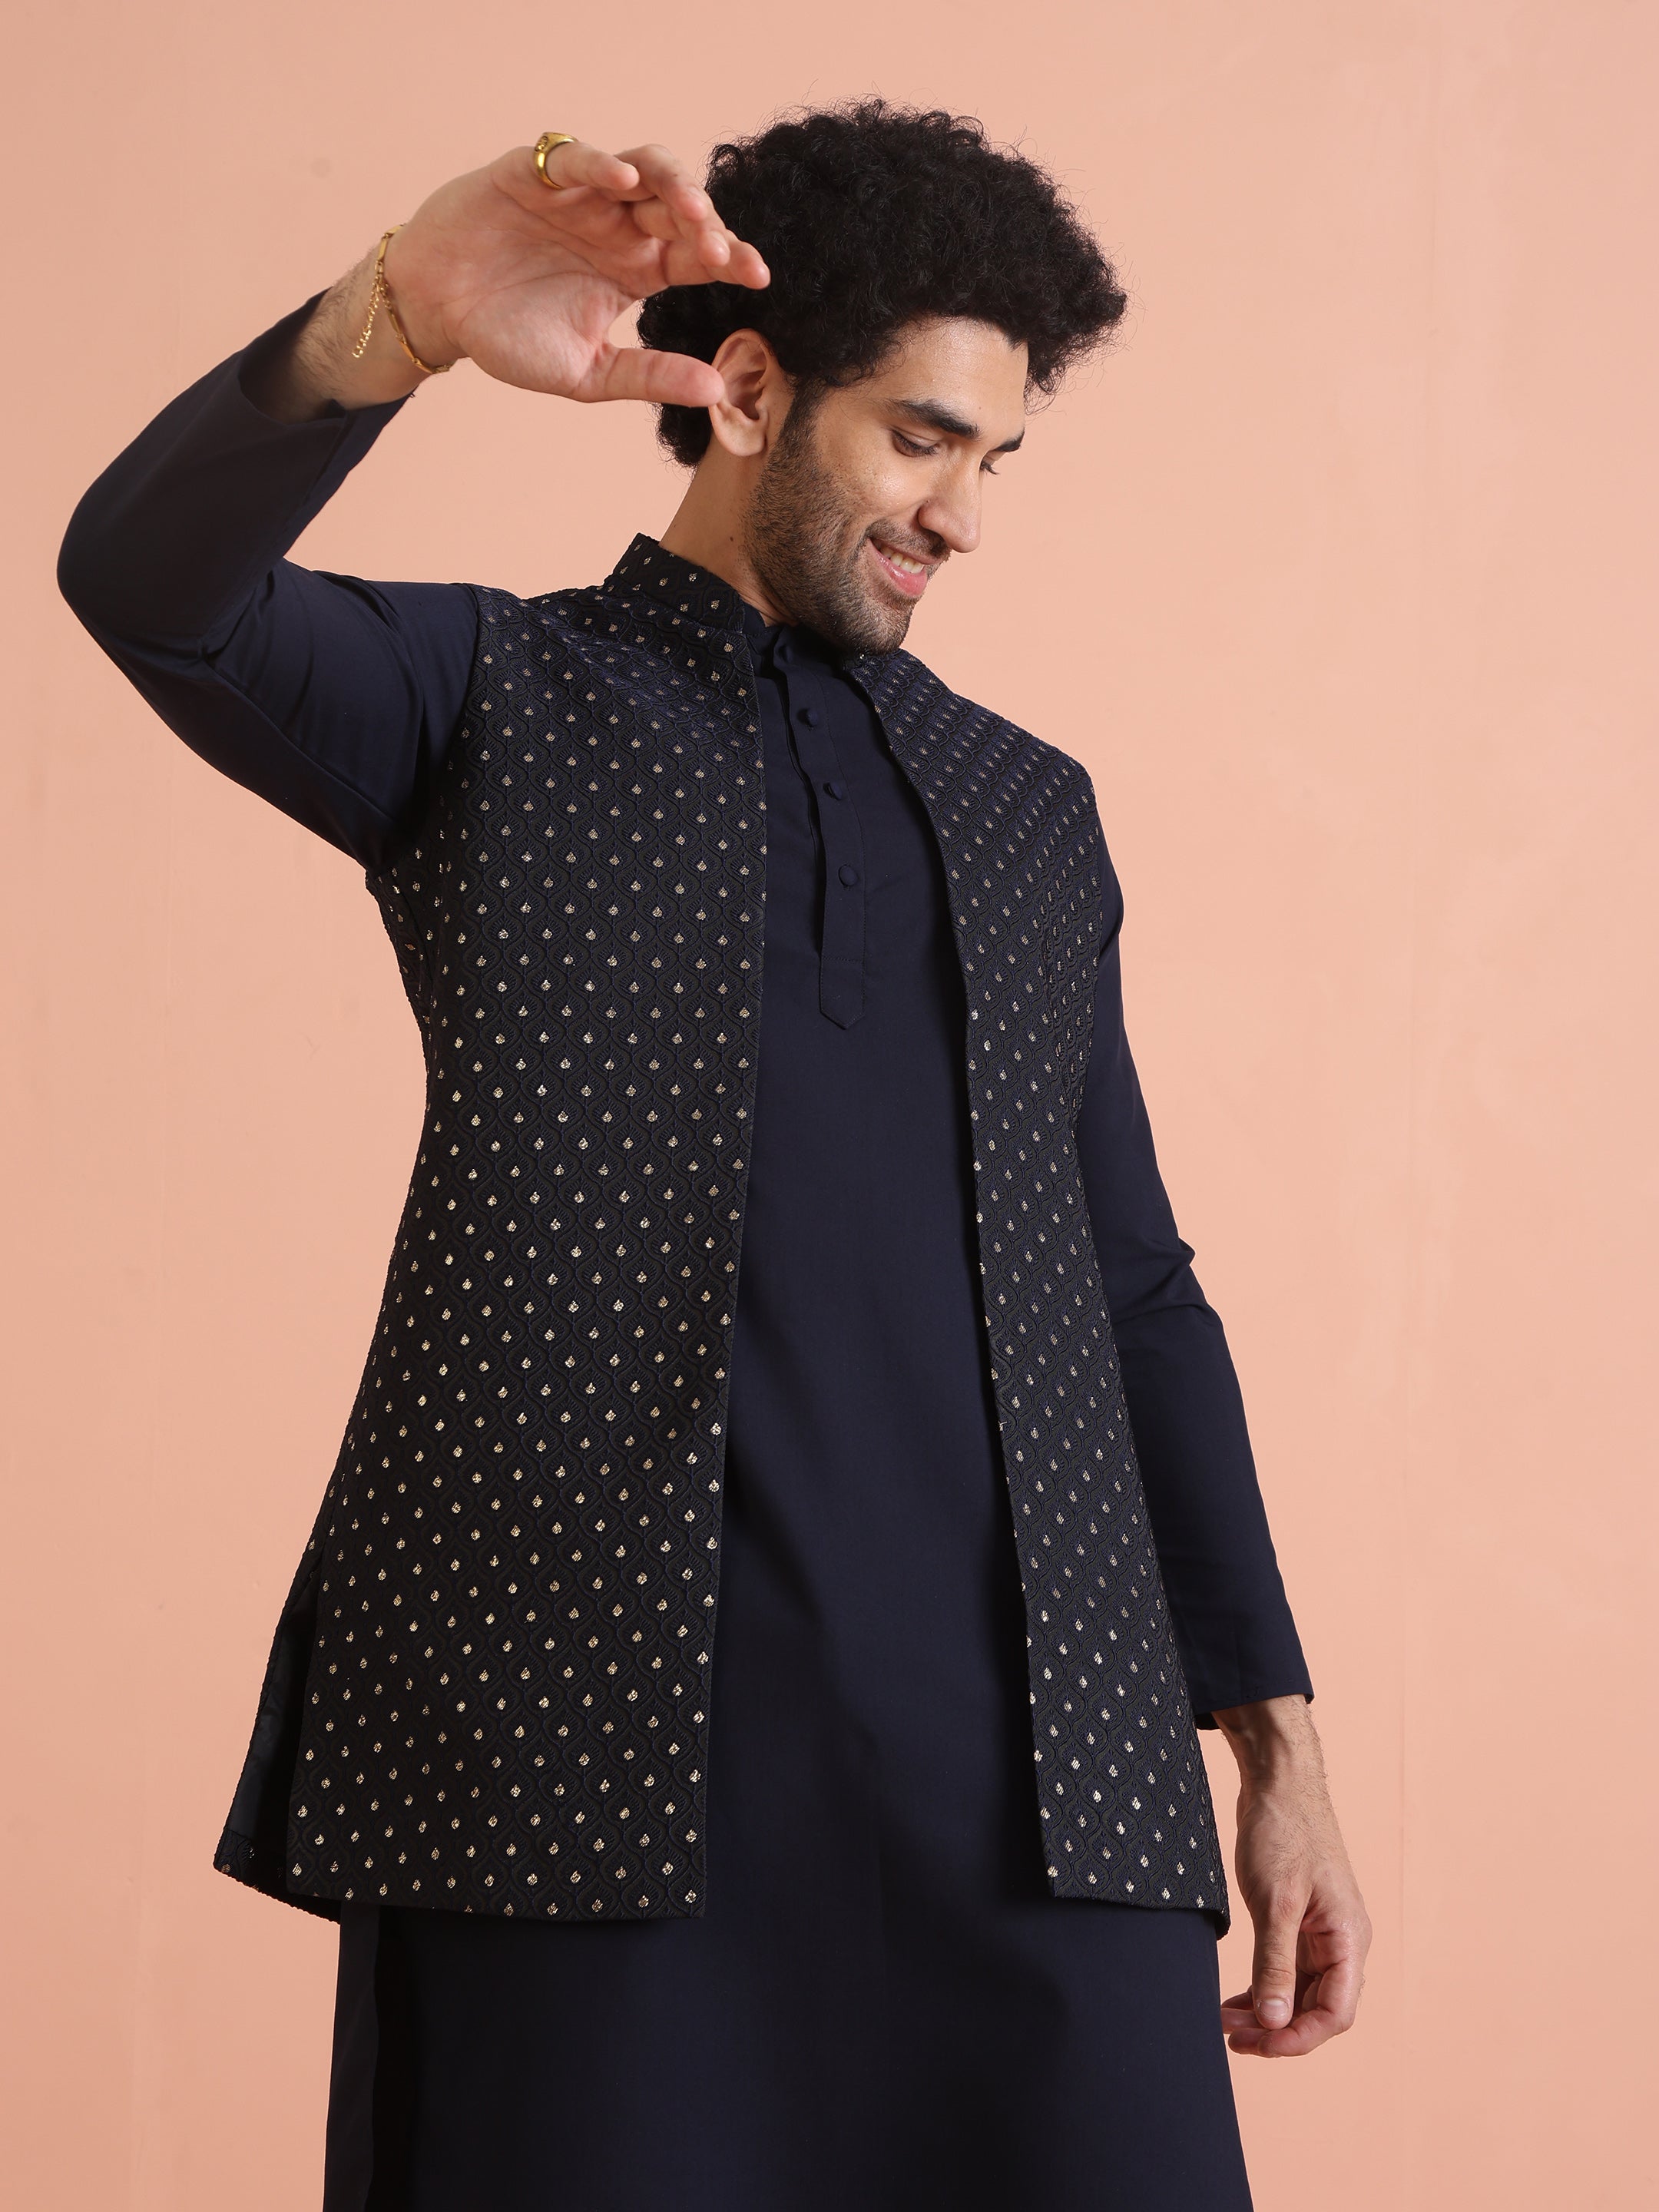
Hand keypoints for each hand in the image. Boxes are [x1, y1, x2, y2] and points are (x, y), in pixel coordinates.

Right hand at [386, 139, 769, 403]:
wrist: (437, 314)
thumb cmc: (509, 339)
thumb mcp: (586, 375)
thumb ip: (649, 377)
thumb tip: (716, 390)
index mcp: (634, 269)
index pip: (695, 255)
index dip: (729, 257)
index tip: (758, 275)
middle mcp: (615, 226)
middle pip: (678, 207)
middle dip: (706, 223)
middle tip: (721, 251)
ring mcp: (579, 196)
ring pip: (642, 167)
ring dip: (671, 183)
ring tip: (690, 211)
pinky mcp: (533, 173)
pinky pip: (573, 157)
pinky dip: (599, 163)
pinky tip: (623, 181)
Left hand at [1213, 1696, 1370, 2058]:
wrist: (1278, 1780)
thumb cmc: (1284, 1832)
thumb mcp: (1276, 1902)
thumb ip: (1275, 1964)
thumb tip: (1275, 2023)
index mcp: (1349, 1939)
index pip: (1335, 2013)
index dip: (1297, 2037)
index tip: (1256, 2044)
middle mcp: (1342, 1941)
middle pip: (1317, 2008)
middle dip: (1276, 2029)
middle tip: (1230, 2036)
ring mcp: (1322, 1932)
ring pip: (1300, 1991)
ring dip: (1267, 2011)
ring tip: (1226, 2023)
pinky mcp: (1300, 1921)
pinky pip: (1288, 1969)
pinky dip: (1264, 1988)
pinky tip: (1237, 2000)